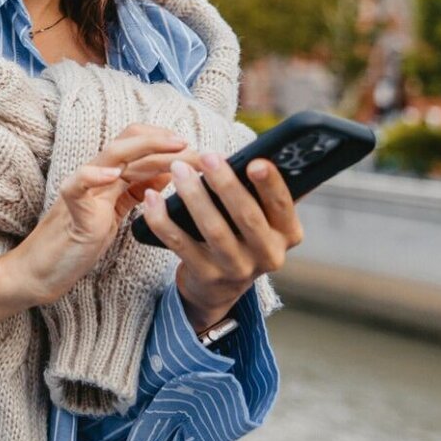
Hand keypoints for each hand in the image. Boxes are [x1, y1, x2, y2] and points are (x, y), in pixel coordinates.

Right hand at [1, 126, 190, 306]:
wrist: (42, 270)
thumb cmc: (79, 241)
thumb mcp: (115, 211)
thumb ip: (136, 190)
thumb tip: (168, 173)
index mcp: (110, 177)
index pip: (139, 143)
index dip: (168, 142)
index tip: (197, 152)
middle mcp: (97, 176)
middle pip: (130, 141)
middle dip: (166, 141)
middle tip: (196, 148)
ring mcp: (83, 190)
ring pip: (111, 155)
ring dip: (146, 148)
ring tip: (174, 147)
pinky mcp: (71, 209)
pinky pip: (77, 185)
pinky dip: (93, 176)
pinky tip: (114, 176)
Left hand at [137, 152, 303, 333]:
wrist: (220, 287)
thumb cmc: (242, 234)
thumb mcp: (263, 219)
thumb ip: (262, 193)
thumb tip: (258, 153)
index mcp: (287, 233)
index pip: (282, 205)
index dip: (270, 184)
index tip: (254, 162)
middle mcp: (268, 255)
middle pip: (247, 217)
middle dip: (226, 184)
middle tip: (208, 157)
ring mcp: (237, 269)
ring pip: (213, 229)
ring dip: (193, 196)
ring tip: (179, 170)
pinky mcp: (206, 275)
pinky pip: (180, 244)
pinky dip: (163, 220)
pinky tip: (152, 198)